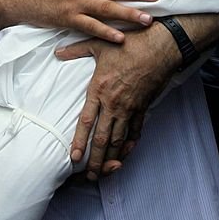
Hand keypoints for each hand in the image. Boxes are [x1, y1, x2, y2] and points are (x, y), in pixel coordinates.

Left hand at [56, 23, 179, 178]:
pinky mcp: (143, 106)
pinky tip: (126, 153)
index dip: (80, 141)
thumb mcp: (99, 44)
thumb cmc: (130, 44)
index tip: (74, 158)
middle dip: (96, 160)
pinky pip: (136, 130)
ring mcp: (130, 107)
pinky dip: (131, 143)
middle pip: (103, 138)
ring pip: (120, 139)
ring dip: (112, 158)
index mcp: (100, 89)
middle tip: (90, 175)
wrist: (160, 46)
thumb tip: (57, 52)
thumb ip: (76, 50)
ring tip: (106, 171)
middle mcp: (114, 103)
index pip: (87, 121)